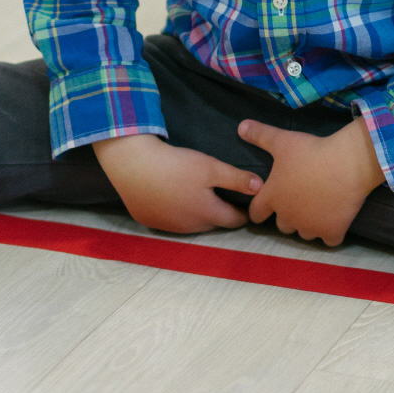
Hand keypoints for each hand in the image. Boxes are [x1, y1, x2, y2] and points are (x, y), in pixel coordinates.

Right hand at [94, 132, 263, 234]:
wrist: (132, 165)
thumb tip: (261, 188)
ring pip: (190, 224)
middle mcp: (189, 227)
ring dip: (197, 215)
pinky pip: (170, 221)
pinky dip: (175, 213)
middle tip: (224, 199)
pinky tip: (172, 198)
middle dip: (220, 214)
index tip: (248, 208)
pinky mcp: (149, 221)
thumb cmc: (176, 165)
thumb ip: (237, 179)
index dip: (243, 214)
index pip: (234, 220)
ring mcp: (167, 226)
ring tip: (198, 198)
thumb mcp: (211, 167)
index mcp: (207, 214)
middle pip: (212, 223)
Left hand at [242, 118, 384, 246]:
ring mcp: (311, 227)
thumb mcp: (282, 141)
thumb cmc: (311, 152)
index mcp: (272, 198)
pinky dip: (331, 233)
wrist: (347, 163)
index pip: (256, 213)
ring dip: (308, 224)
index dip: (259, 210)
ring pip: (304, 234)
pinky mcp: (332, 232)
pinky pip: (328, 241)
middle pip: (282, 226)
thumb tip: (240, 126)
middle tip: (299, 200)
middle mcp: (288, 217)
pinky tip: (335, 220)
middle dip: (287, 216)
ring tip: (317, 208)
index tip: (265, 207)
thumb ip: (260, 135)